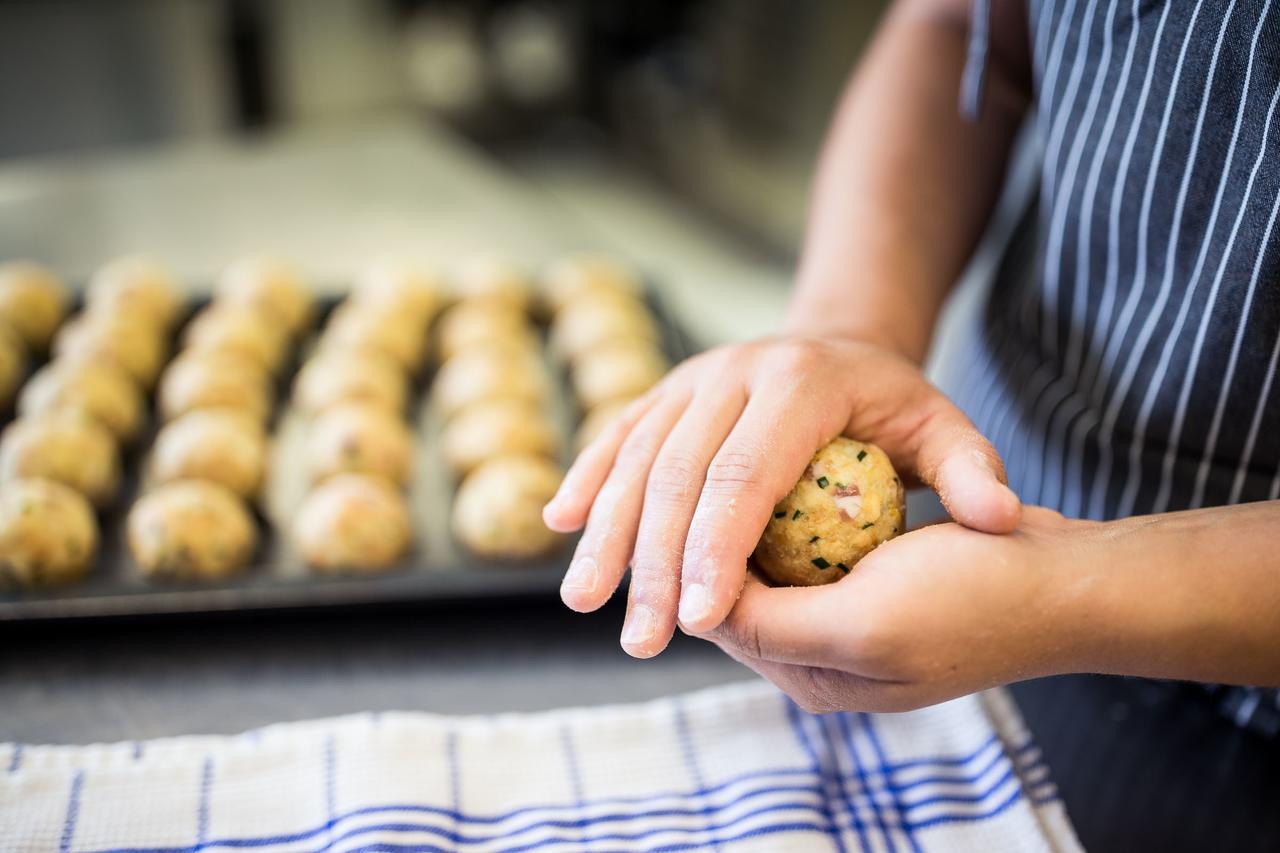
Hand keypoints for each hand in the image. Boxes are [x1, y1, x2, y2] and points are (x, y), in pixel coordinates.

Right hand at [542, 335, 1021, 657]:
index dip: (719, 549)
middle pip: (679, 474)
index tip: (702, 622)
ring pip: (635, 458)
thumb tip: (998, 519)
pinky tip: (559, 526)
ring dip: (607, 533)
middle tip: (644, 641)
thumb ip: (971, 470)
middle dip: (655, 563)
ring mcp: (690, 377)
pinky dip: (588, 481)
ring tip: (585, 604)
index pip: (746, 475)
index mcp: (798, 383)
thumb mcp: (943, 429)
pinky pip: (617, 435)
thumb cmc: (891, 408)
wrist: (836, 344)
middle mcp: (732, 371)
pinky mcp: (664, 390)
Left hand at [695, 507, 1089, 711]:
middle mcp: (827, 662)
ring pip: (778, 570)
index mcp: (816, 680)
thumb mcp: (864, 623)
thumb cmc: (973, 597)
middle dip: (721, 545)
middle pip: (744, 598)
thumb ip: (776, 627)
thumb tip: (704, 610)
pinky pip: (818, 552)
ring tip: (750, 467)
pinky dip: (802, 518)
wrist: (1070, 582)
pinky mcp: (880, 589)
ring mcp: (855, 625)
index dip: (700, 564)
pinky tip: (804, 472)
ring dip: (761, 526)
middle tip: (712, 470)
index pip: (727, 622)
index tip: (693, 491)